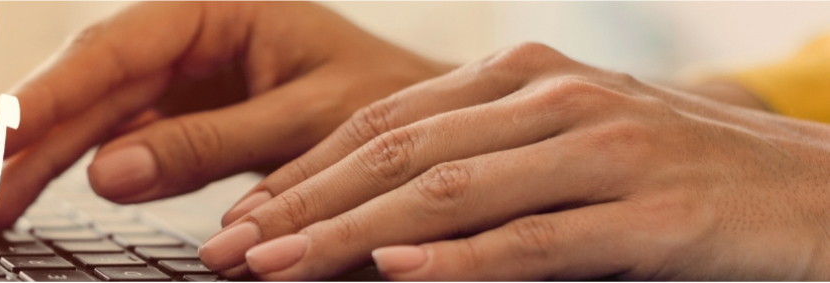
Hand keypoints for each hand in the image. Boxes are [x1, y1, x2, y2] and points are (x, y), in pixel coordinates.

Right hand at [0, 2, 449, 229]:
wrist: (446, 130)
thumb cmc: (400, 106)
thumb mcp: (312, 122)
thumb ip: (212, 145)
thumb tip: (108, 172)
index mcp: (223, 10)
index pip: (116, 49)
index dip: (46, 96)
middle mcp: (197, 39)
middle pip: (92, 85)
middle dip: (29, 138)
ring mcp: (192, 82)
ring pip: (99, 116)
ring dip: (43, 160)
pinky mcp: (195, 121)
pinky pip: (128, 144)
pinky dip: (87, 173)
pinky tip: (44, 197)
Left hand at [203, 42, 829, 279]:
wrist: (824, 194)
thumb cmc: (680, 176)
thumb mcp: (568, 145)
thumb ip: (482, 161)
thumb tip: (379, 218)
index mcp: (524, 76)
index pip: (385, 121)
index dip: (304, 171)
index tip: (241, 216)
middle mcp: (554, 98)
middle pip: (399, 152)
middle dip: (303, 204)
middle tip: (231, 249)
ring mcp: (606, 150)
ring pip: (452, 192)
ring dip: (350, 234)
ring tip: (278, 266)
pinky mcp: (656, 214)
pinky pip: (537, 239)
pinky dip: (461, 261)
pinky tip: (397, 275)